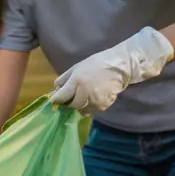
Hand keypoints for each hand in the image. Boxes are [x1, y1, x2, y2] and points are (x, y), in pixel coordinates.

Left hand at [50, 27, 173, 116]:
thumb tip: (55, 90)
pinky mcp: (103, 105)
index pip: (61, 97)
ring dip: (79, 106)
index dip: (56, 100)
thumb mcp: (77, 67)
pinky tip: (92, 99)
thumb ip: (64, 79)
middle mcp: (84, 92)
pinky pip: (92, 111)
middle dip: (69, 103)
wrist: (120, 66)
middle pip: (71, 105)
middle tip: (70, 99)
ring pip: (81, 110)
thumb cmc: (96, 64)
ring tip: (82, 98)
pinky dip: (89, 108)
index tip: (55, 101)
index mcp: (76, 80)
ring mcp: (95, 100)